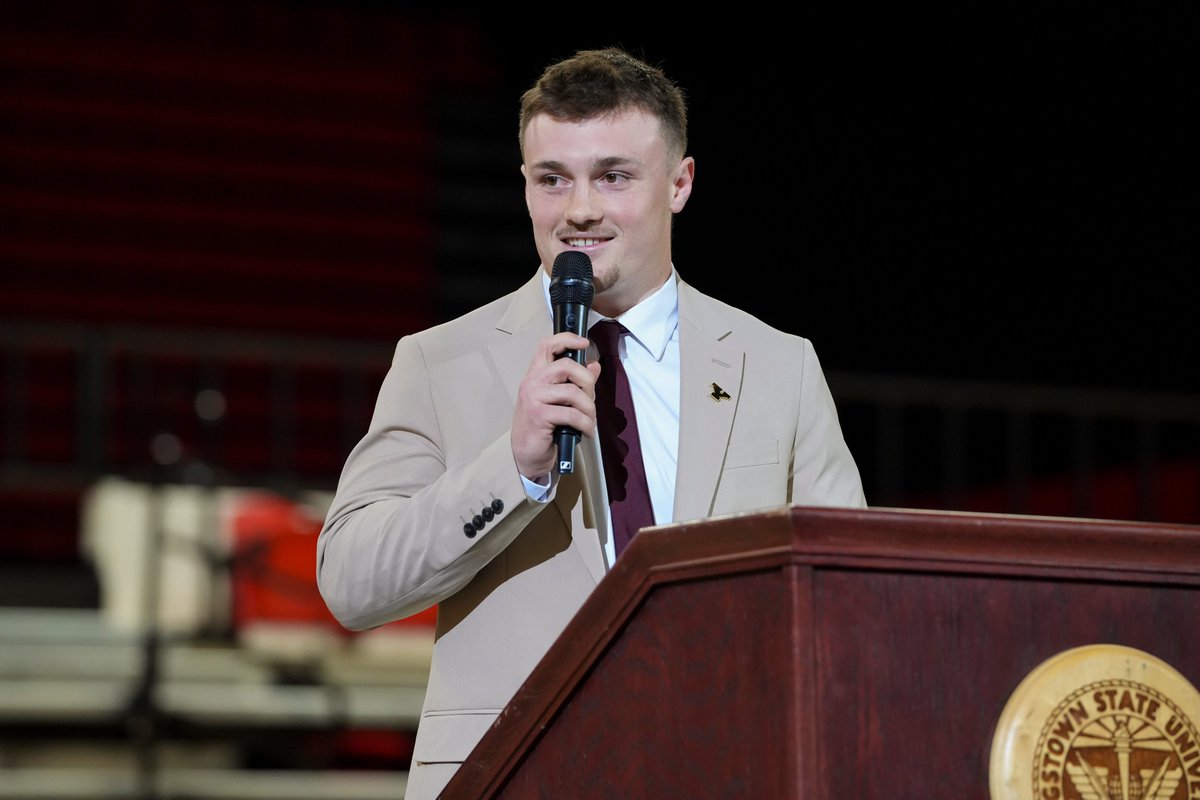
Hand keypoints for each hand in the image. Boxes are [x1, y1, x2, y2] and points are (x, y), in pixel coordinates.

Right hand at [512, 332, 600, 478]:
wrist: (527, 454)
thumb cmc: (543, 427)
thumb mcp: (559, 401)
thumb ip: (576, 383)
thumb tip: (594, 366)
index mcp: (536, 375)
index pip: (546, 346)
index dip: (566, 339)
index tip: (584, 343)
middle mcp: (532, 382)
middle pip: (566, 365)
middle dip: (587, 381)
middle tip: (590, 398)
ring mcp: (534, 398)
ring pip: (573, 392)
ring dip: (589, 408)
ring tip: (589, 420)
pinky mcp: (539, 416)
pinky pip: (572, 414)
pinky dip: (585, 424)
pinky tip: (586, 431)